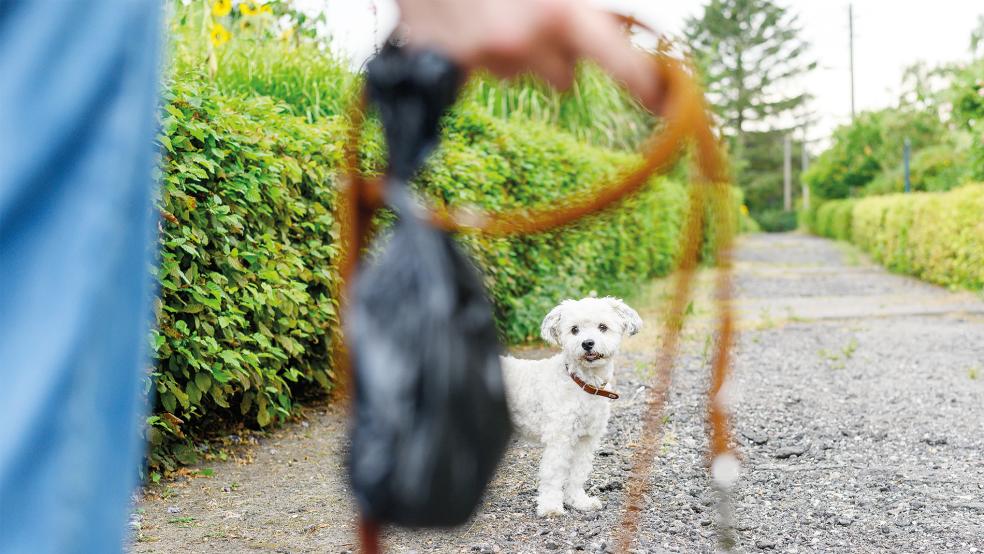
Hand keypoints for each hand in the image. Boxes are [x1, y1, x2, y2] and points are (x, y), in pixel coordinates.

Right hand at [395, 0, 662, 112]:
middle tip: (543, 21)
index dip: (646, 84)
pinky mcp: (448, 65)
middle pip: (564, 81)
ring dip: (516, 49)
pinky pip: (480, 71)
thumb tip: (611, 28)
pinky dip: (478, 50)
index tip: (662, 102)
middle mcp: (525, 42)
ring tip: (497, 7)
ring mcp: (484, 58)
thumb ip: (583, 8)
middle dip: (560, 58)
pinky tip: (471, 19)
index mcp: (562, 12)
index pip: (622, 62)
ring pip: (519, 73)